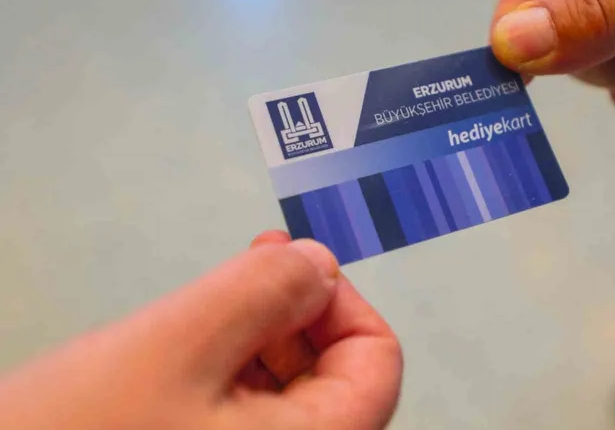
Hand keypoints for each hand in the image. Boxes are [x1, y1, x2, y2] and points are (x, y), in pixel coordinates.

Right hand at [0, 231, 401, 429]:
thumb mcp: (175, 346)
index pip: (377, 364)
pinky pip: (242, 416)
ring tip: (213, 301)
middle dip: (294, 313)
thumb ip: (262, 292)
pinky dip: (230, 370)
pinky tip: (192, 345)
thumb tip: (320, 262)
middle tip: (249, 266)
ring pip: (284, 395)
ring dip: (260, 336)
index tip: (284, 268)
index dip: (341, 302)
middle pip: (334, 378)